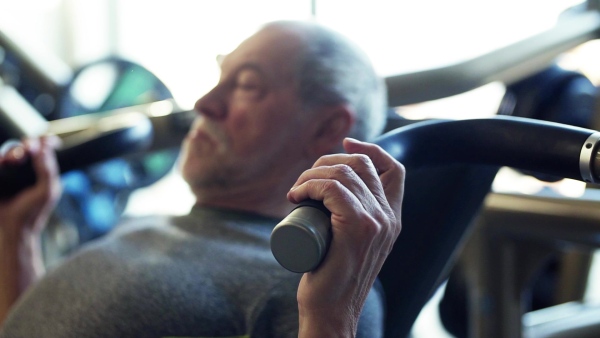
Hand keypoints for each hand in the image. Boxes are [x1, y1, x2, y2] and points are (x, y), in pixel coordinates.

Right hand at [0, 136, 61, 324]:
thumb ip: (47, 170)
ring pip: (9, 152)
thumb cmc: (33, 212)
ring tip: (17, 158)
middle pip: (26, 147)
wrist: (12, 229)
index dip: (46, 141)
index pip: (45, 150)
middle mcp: (28, 170)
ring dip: (12, 151)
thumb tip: (44, 148)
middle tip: (28, 146)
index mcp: (44, 172)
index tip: (49, 139)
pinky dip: (0, 160)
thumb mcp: (47, 191)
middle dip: (27, 145)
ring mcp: (12, 173)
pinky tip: (4, 162)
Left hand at [288, 138, 404, 336]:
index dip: (370, 148)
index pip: (394, 168)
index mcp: (392, 218)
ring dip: (311, 174)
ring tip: (295, 192)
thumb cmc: (332, 277)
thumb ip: (352, 225)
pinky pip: (333, 188)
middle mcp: (390, 217)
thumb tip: (327, 199)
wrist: (331, 311)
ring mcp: (377, 221)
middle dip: (327, 161)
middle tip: (304, 182)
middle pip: (362, 164)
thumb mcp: (351, 244)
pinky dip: (309, 184)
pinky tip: (296, 195)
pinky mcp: (358, 227)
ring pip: (343, 173)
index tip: (343, 145)